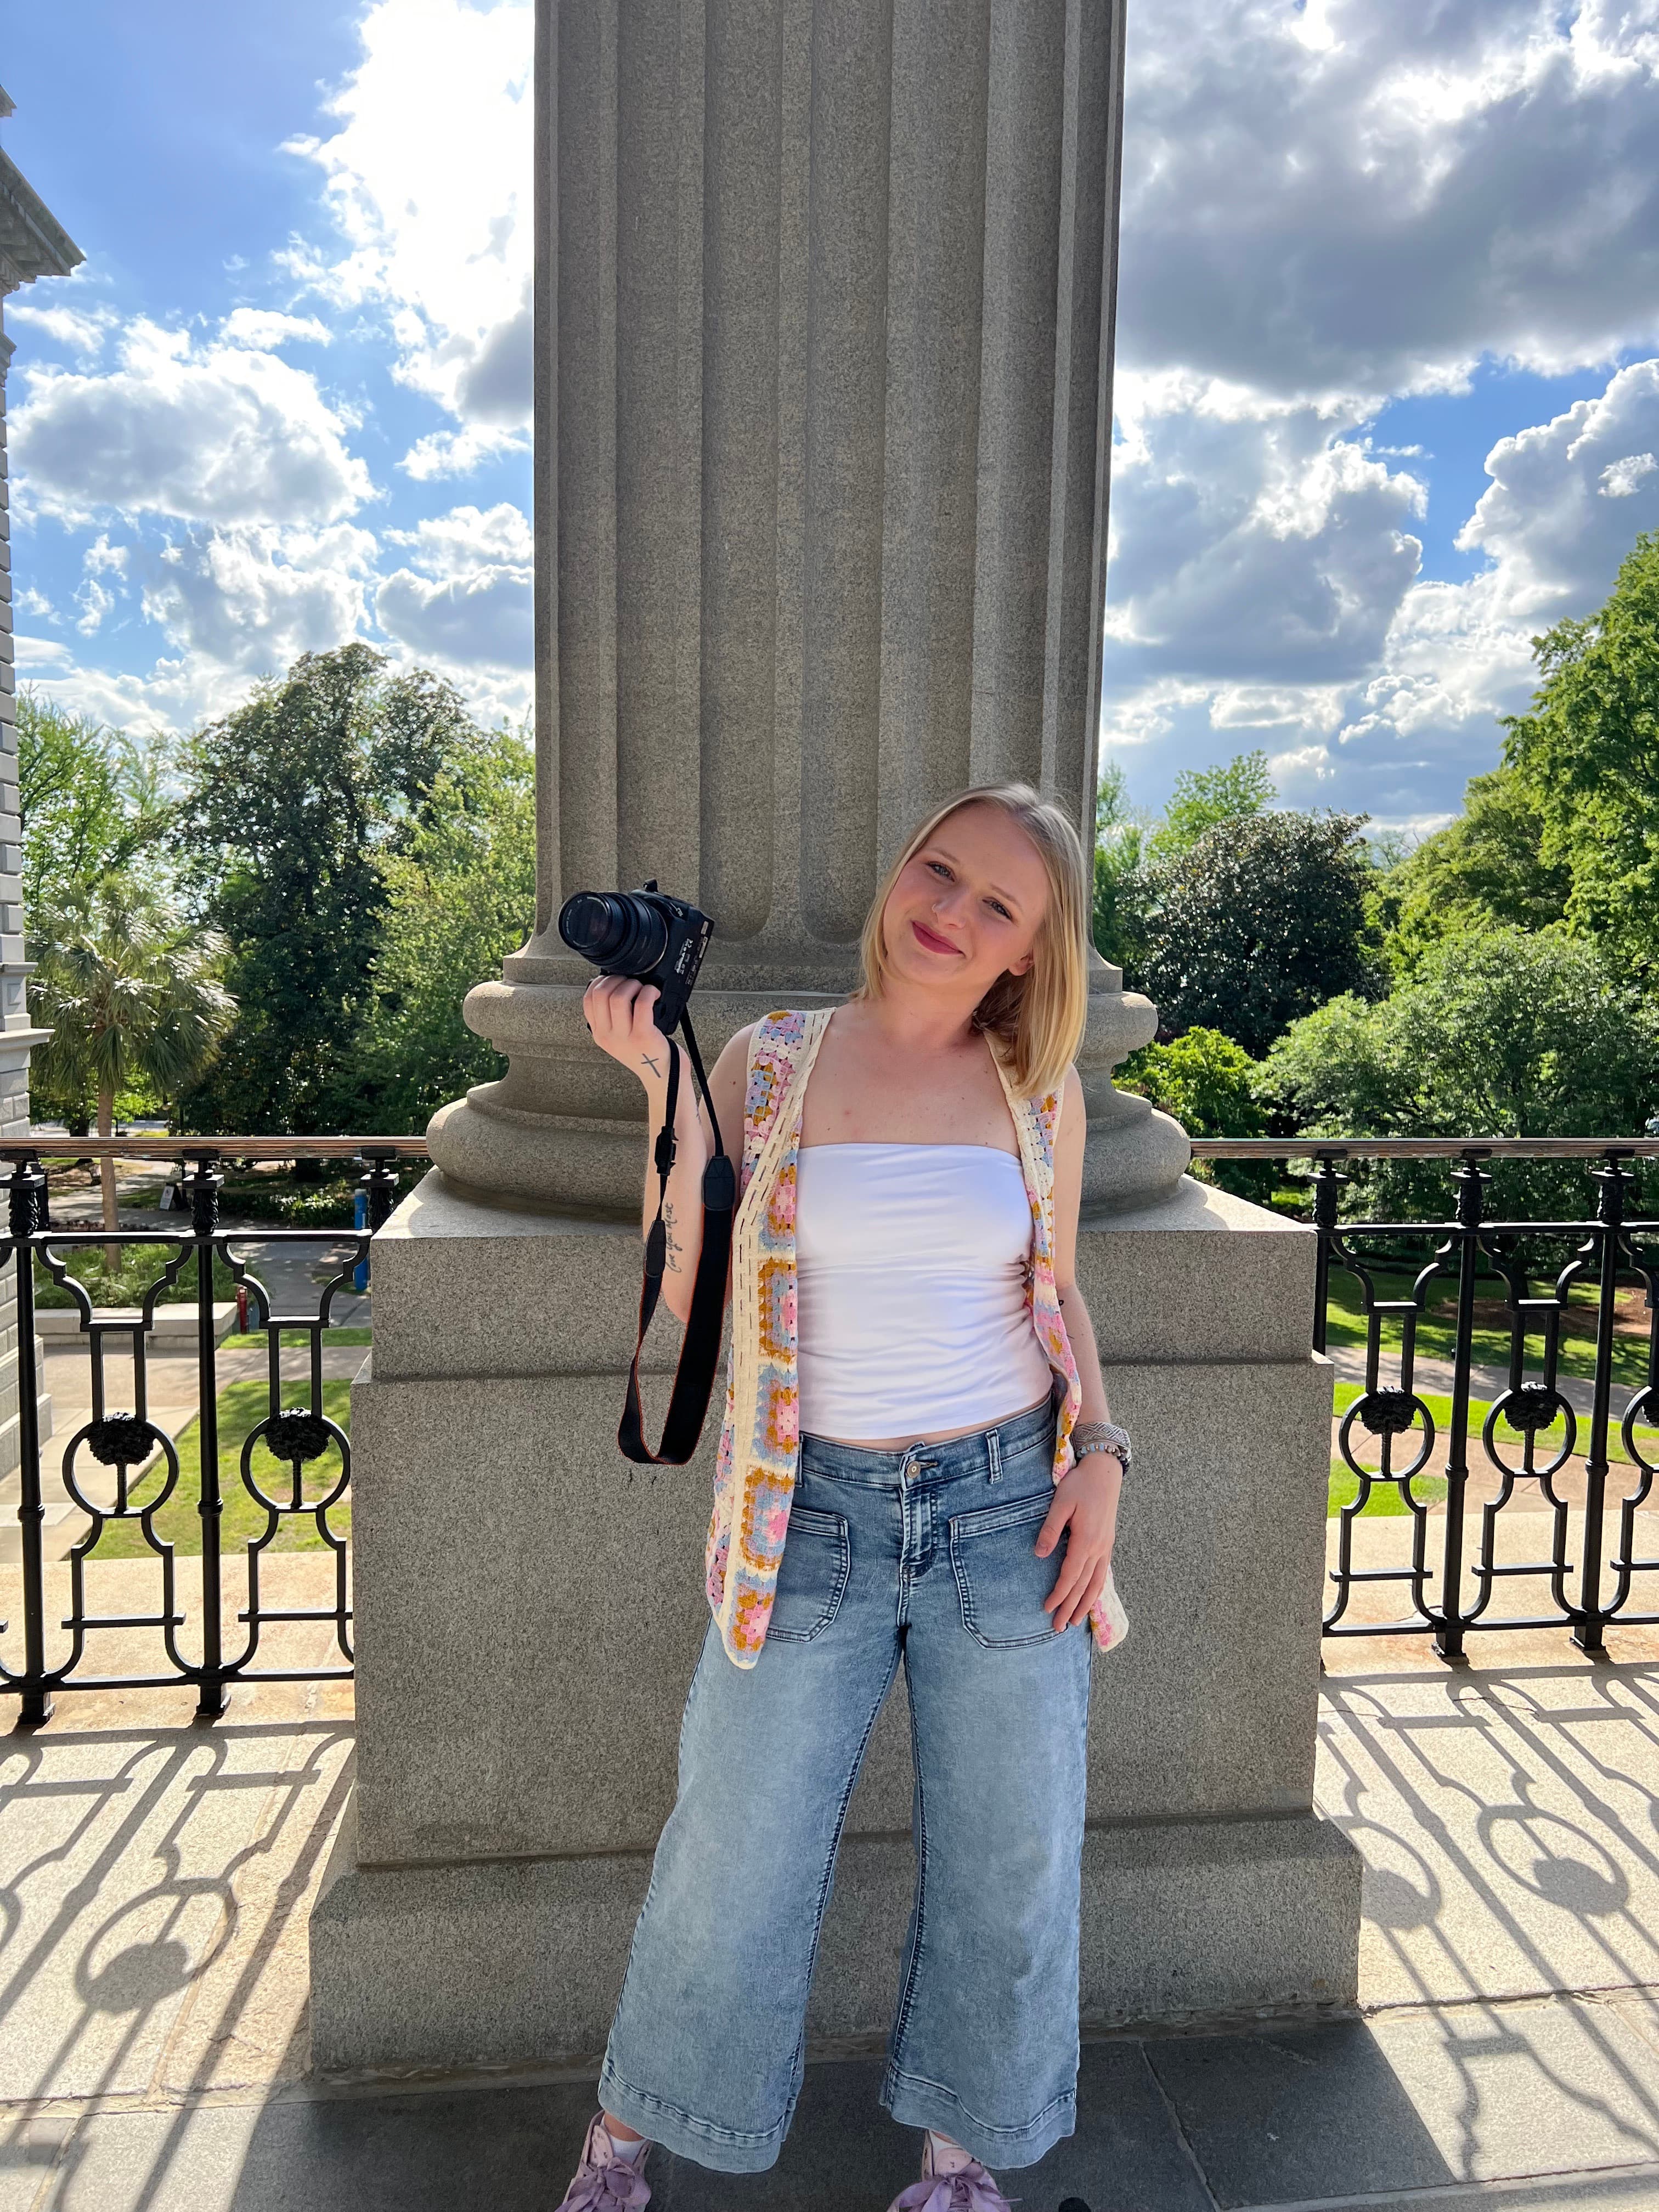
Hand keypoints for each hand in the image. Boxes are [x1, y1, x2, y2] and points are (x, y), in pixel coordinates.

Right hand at [583, 975, 671, 1094]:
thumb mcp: (620, 1038)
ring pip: (619, 997)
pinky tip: (654, 994)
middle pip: (601, 994)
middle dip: (617, 979)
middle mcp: (608, 1036)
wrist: (663, 1077)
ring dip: (633, 984)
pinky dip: (649, 992)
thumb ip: (613, 1018)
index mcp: (599, 1034)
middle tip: (631, 982)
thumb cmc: (646, 1053)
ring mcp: (624, 1037)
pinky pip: (642, 1004)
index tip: (613, 979)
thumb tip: (615, 987)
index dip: (599, 982)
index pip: (588, 1000)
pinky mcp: (643, 1036)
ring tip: (642, 988)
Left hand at [1035, 1450, 1121, 1631]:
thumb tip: (1039, 1555)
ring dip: (1085, 1604)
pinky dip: (1096, 1591)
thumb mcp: (1060, 1504)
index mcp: (1085, 1540)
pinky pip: (1103, 1574)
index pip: (1070, 1576)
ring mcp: (1106, 1547)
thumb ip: (1050, 1530)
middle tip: (1059, 1627)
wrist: (1105, 1472)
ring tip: (1076, 1622)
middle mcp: (1099, 1549)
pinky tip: (1090, 1598)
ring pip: (1096, 1584)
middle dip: (1071, 1608)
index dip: (1059, 1594)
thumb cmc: (1080, 1485)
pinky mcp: (1108, 1544)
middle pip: (1084, 1586)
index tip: (1048, 1608)